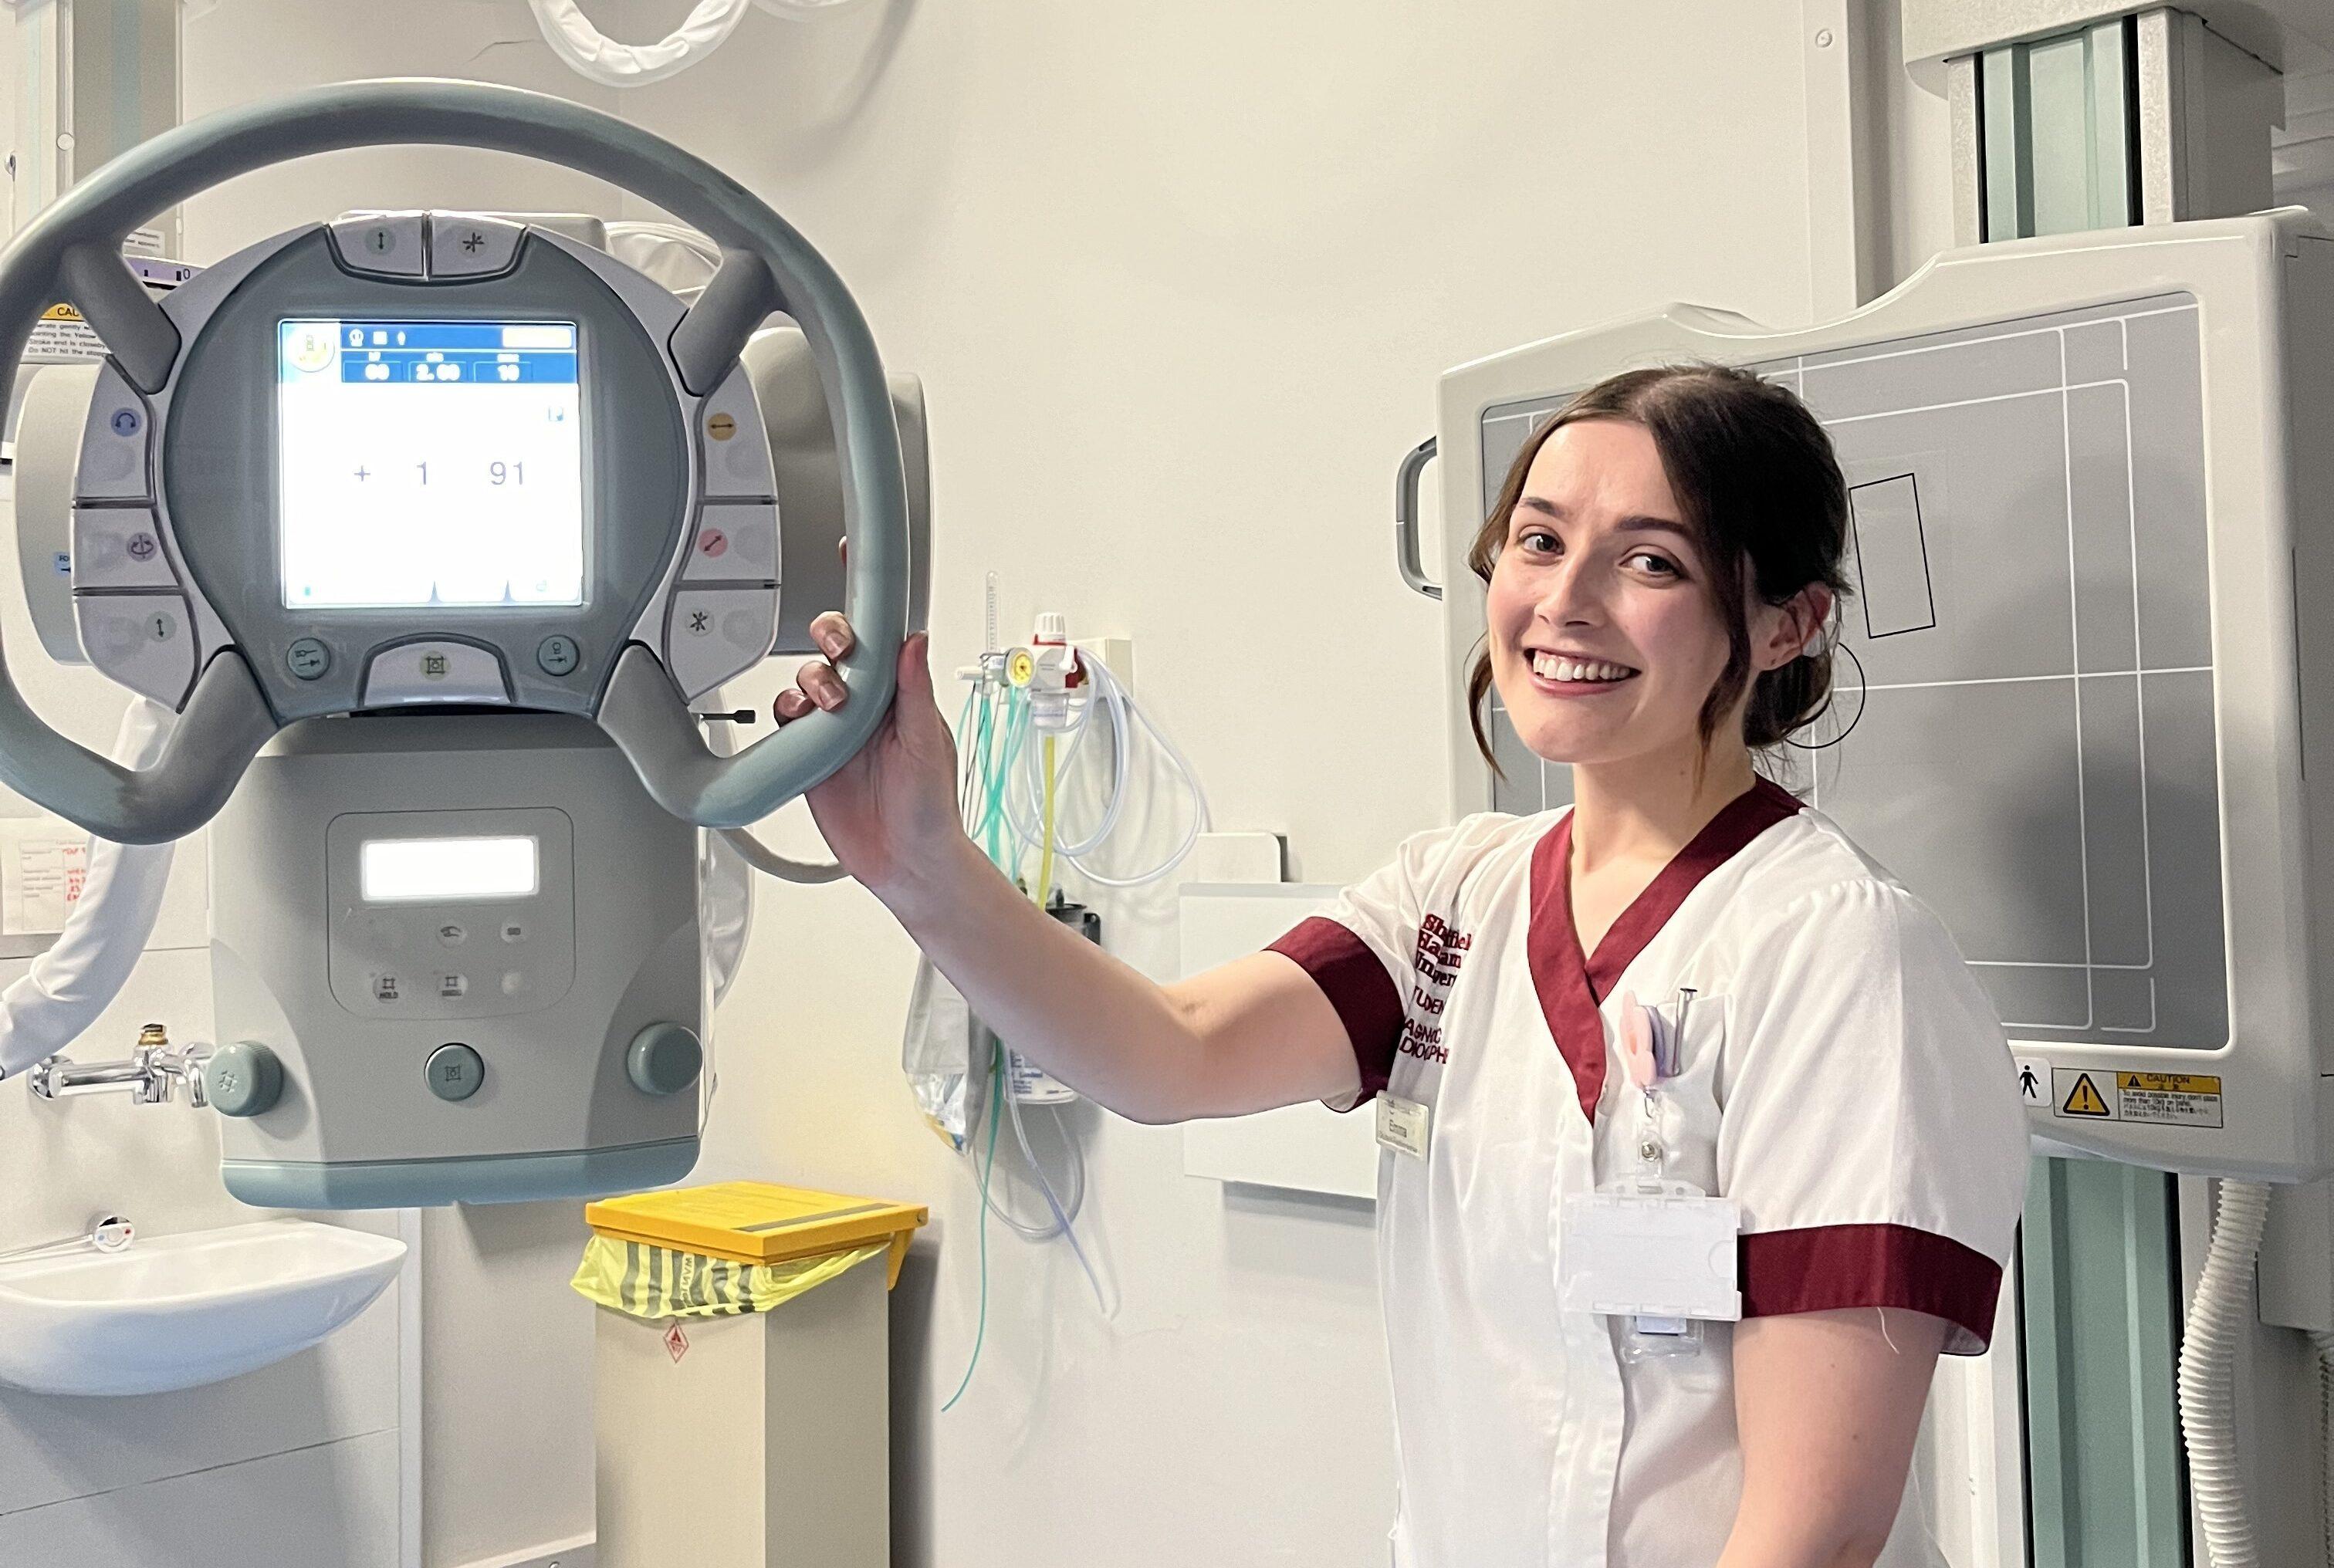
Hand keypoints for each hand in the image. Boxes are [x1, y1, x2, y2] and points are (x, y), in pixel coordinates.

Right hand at [776, 614, 972, 906]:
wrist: (905, 864)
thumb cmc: (931, 809)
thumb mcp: (927, 745)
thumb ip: (916, 692)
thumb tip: (915, 641)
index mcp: (899, 700)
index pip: (875, 649)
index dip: (860, 632)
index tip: (852, 636)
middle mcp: (865, 711)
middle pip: (833, 657)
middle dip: (827, 646)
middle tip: (835, 658)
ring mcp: (834, 734)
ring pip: (805, 687)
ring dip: (806, 685)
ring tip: (824, 707)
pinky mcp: (809, 760)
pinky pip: (786, 727)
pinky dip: (783, 717)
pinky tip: (794, 727)